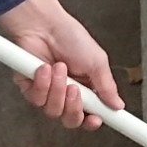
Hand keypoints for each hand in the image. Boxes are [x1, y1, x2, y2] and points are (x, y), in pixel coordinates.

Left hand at [0, 0, 119, 129]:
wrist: (44, 25)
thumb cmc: (70, 36)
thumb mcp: (97, 62)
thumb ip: (107, 87)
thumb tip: (118, 105)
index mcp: (86, 89)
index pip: (90, 115)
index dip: (92, 121)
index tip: (96, 119)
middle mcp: (66, 93)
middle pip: (70, 120)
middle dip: (73, 107)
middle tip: (74, 90)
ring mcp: (47, 92)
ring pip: (52, 111)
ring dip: (57, 90)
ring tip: (59, 68)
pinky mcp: (29, 88)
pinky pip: (35, 100)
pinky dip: (41, 84)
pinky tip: (44, 68)